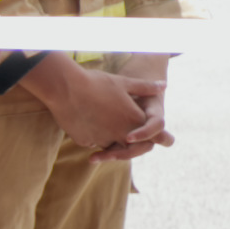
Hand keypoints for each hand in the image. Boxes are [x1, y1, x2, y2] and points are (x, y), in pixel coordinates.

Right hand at [27, 58, 166, 158]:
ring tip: (104, 119)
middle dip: (130, 140)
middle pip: (131, 146)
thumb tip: (164, 85)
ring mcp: (101, 140)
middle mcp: (119, 134)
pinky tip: (90, 122)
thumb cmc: (96, 82)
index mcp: (133, 120)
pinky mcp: (84, 142)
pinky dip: (95, 137)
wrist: (65, 88)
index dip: (152, 136)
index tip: (152, 132)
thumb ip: (145, 87)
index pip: (150, 137)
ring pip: (111, 146)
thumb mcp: (124, 82)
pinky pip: (94, 143)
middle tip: (125, 128)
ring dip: (112, 139)